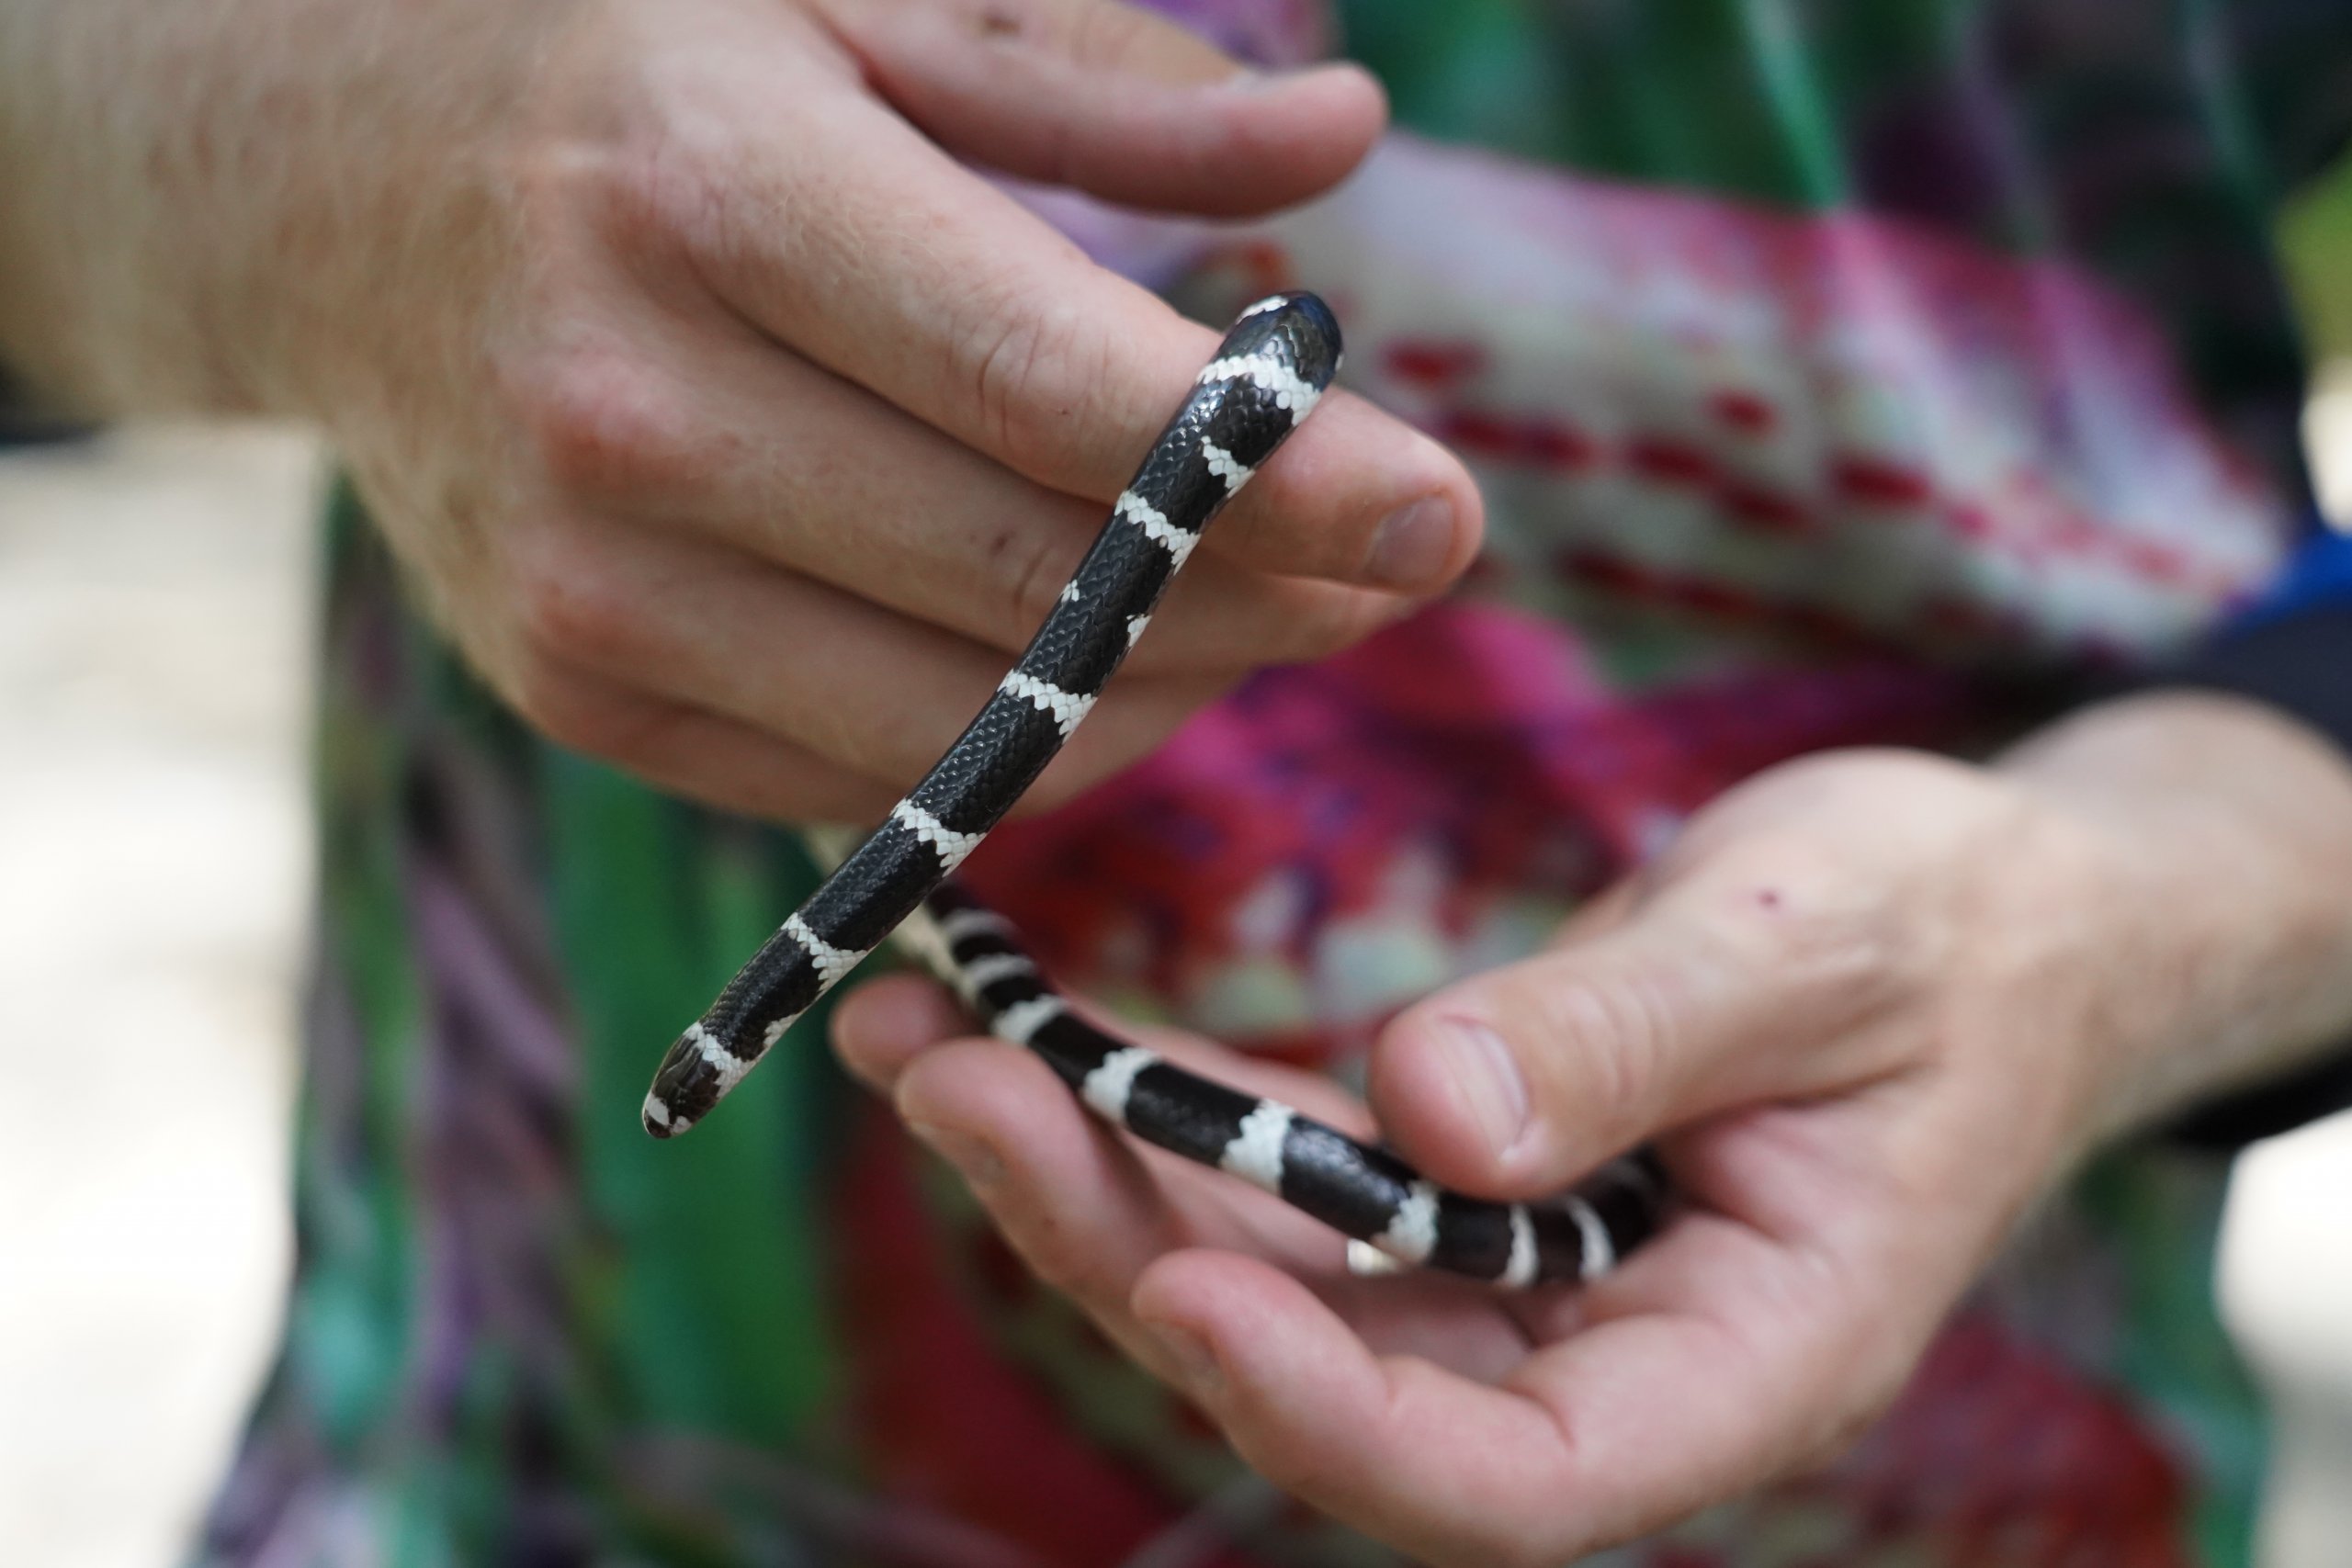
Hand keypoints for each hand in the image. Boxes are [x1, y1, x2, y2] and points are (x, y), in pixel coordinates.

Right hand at [0, 0, 1478, 820]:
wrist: (320, 190)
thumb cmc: (629, 60)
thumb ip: (1100, 79)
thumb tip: (1341, 149)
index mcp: (712, 184)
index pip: (1053, 383)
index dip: (1276, 474)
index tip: (1446, 515)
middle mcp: (629, 406)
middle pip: (1031, 579)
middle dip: (1262, 599)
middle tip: (1401, 566)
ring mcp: (588, 580)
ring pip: (961, 719)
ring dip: (1163, 689)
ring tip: (1271, 612)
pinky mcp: (579, 687)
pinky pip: (861, 778)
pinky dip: (1015, 742)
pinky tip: (1095, 662)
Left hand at [834, 694, 2351, 1563]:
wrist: (1993, 911)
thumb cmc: (1952, 933)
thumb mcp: (1817, 952)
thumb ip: (1630, 1041)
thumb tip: (1424, 1116)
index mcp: (1734, 1361)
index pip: (1507, 1483)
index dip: (1328, 1415)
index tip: (1178, 1274)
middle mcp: (1598, 1355)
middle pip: (1327, 1370)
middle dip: (1125, 1241)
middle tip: (959, 1087)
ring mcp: (1515, 1278)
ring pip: (1269, 1272)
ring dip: (1093, 1165)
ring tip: (931, 1043)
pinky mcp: (1455, 1186)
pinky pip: (1284, 1174)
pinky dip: (1160, 1103)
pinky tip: (1033, 1025)